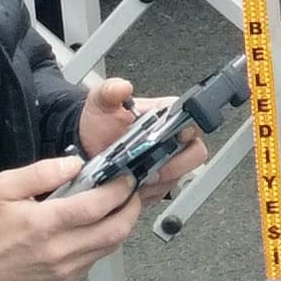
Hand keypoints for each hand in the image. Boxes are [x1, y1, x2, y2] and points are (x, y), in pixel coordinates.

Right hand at [0, 154, 146, 280]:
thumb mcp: (4, 187)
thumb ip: (42, 171)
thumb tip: (74, 164)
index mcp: (45, 223)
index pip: (96, 206)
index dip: (119, 189)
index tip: (125, 177)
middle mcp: (60, 249)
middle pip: (115, 230)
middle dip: (132, 207)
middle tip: (132, 191)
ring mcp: (66, 268)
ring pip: (111, 246)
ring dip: (122, 224)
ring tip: (121, 205)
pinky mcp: (67, 279)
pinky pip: (98, 258)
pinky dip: (106, 240)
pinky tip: (101, 226)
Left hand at [74, 75, 207, 206]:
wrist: (85, 147)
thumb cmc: (98, 122)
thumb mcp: (101, 101)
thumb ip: (110, 90)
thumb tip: (122, 86)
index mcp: (169, 115)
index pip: (194, 122)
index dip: (186, 135)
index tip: (170, 143)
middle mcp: (174, 139)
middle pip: (195, 153)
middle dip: (176, 165)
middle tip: (153, 167)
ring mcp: (168, 162)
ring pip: (180, 176)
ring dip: (160, 181)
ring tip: (138, 178)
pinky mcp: (159, 183)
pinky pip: (164, 192)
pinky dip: (150, 193)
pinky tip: (134, 187)